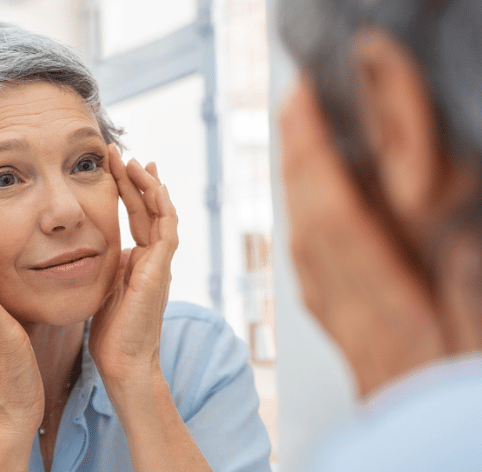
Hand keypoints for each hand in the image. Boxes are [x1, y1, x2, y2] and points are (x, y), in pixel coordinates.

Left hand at [88, 146, 178, 385]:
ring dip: (148, 185)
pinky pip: (167, 228)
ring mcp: (160, 263)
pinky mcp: (161, 269)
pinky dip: (162, 204)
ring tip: (132, 161)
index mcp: (137, 262)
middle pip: (147, 208)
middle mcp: (152, 258)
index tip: (110, 166)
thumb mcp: (102, 289)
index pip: (134, 216)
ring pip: (161, 213)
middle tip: (118, 153)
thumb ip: (102, 266)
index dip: (124, 191)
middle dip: (133, 179)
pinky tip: (151, 184)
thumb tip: (85, 248)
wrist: (124, 362)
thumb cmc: (111, 333)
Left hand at [281, 77, 443, 395]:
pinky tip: (305, 202)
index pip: (338, 218)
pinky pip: (307, 263)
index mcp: (389, 307)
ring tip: (297, 138)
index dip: (317, 158)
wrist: (418, 447)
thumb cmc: (450, 387)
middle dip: (300, 158)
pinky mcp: (337, 324)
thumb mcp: (472, 326)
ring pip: (304, 239)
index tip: (304, 110)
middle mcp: (351, 308)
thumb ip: (461, 276)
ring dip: (297, 184)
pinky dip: (303, 219)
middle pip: (311, 220)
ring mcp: (338, 318)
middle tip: (295, 105)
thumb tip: (440, 215)